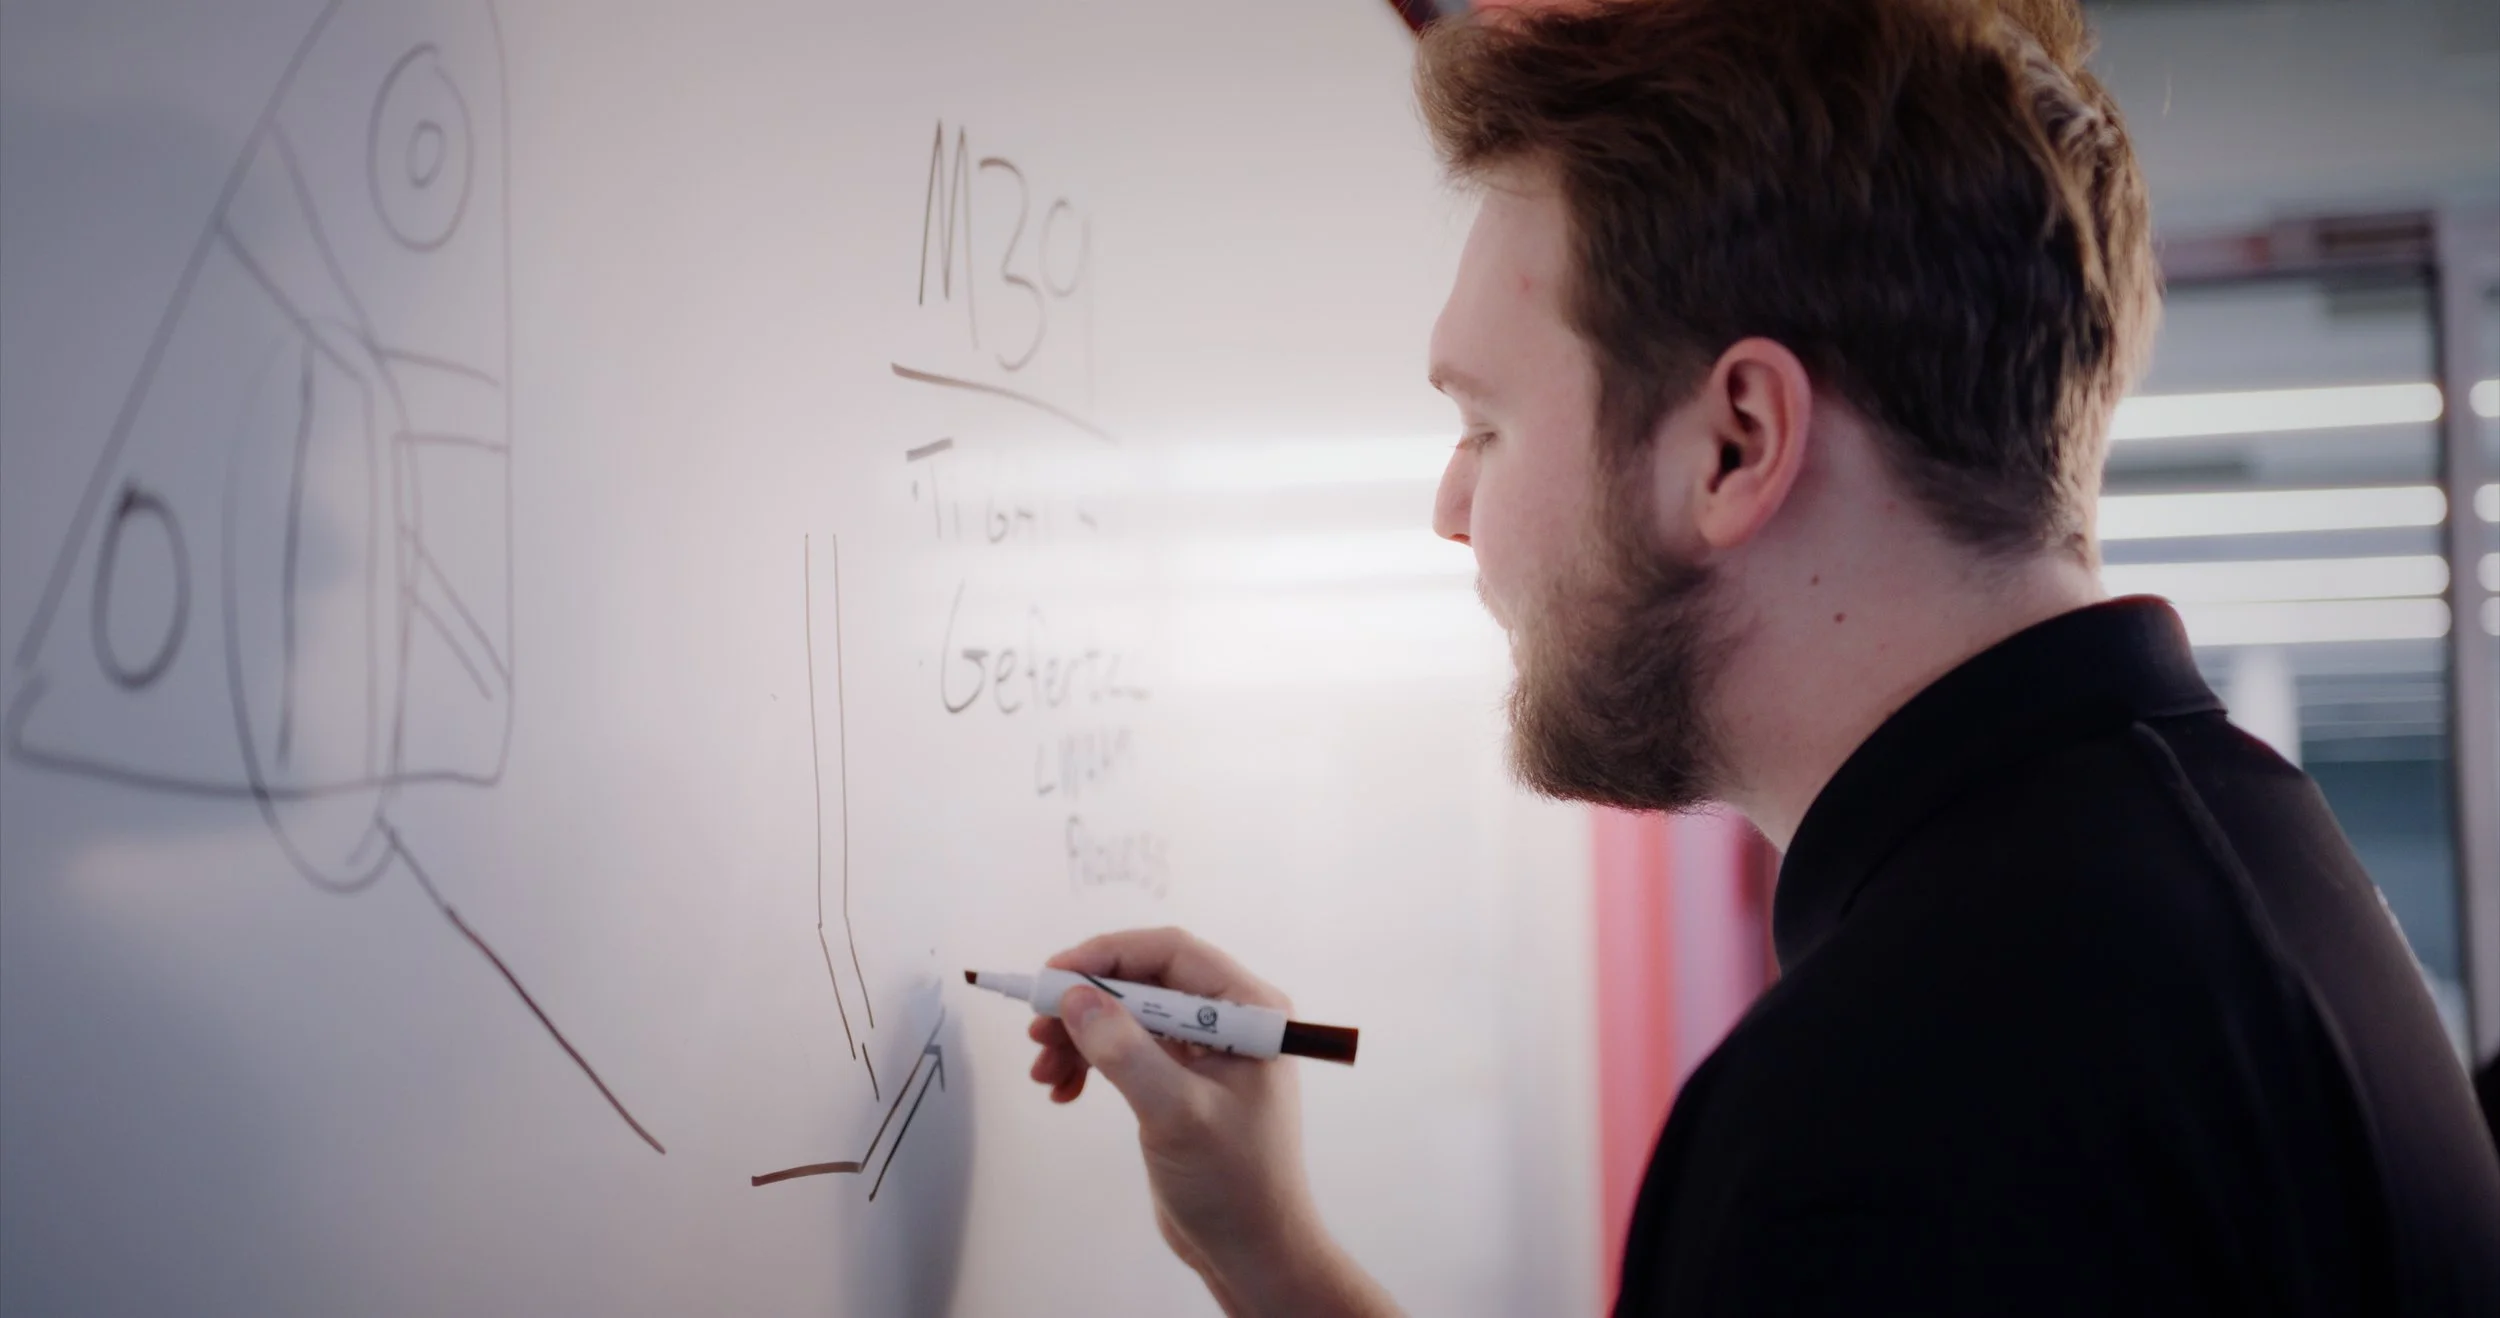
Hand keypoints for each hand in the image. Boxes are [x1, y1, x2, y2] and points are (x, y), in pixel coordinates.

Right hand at [1027, 927, 1399, 1317]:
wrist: (1251, 1249)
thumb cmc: (1232, 1182)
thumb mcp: (1175, 1112)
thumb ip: (1125, 1051)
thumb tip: (1074, 996)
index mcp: (1249, 1009)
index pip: (1172, 953)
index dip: (1107, 956)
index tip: (1052, 976)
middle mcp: (1229, 1019)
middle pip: (1143, 982)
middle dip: (1085, 1003)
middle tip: (1035, 1029)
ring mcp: (1203, 1050)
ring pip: (1127, 1017)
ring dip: (1079, 1037)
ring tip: (1042, 1071)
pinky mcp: (1179, 1080)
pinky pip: (1126, 1051)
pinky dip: (1090, 1064)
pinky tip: (1062, 1091)